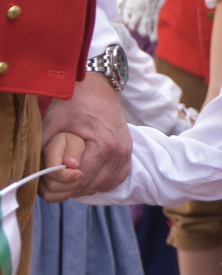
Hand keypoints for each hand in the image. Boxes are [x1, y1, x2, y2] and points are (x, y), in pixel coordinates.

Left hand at [40, 72, 131, 196]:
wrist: (98, 87)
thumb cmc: (74, 103)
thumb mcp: (52, 123)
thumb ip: (44, 150)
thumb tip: (41, 174)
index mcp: (104, 144)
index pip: (82, 180)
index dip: (62, 184)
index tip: (50, 178)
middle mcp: (120, 151)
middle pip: (93, 185)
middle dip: (72, 187)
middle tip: (55, 181)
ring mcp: (126, 152)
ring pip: (105, 184)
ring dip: (86, 186)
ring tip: (69, 178)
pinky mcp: (128, 152)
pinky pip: (117, 178)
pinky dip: (101, 181)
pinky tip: (88, 175)